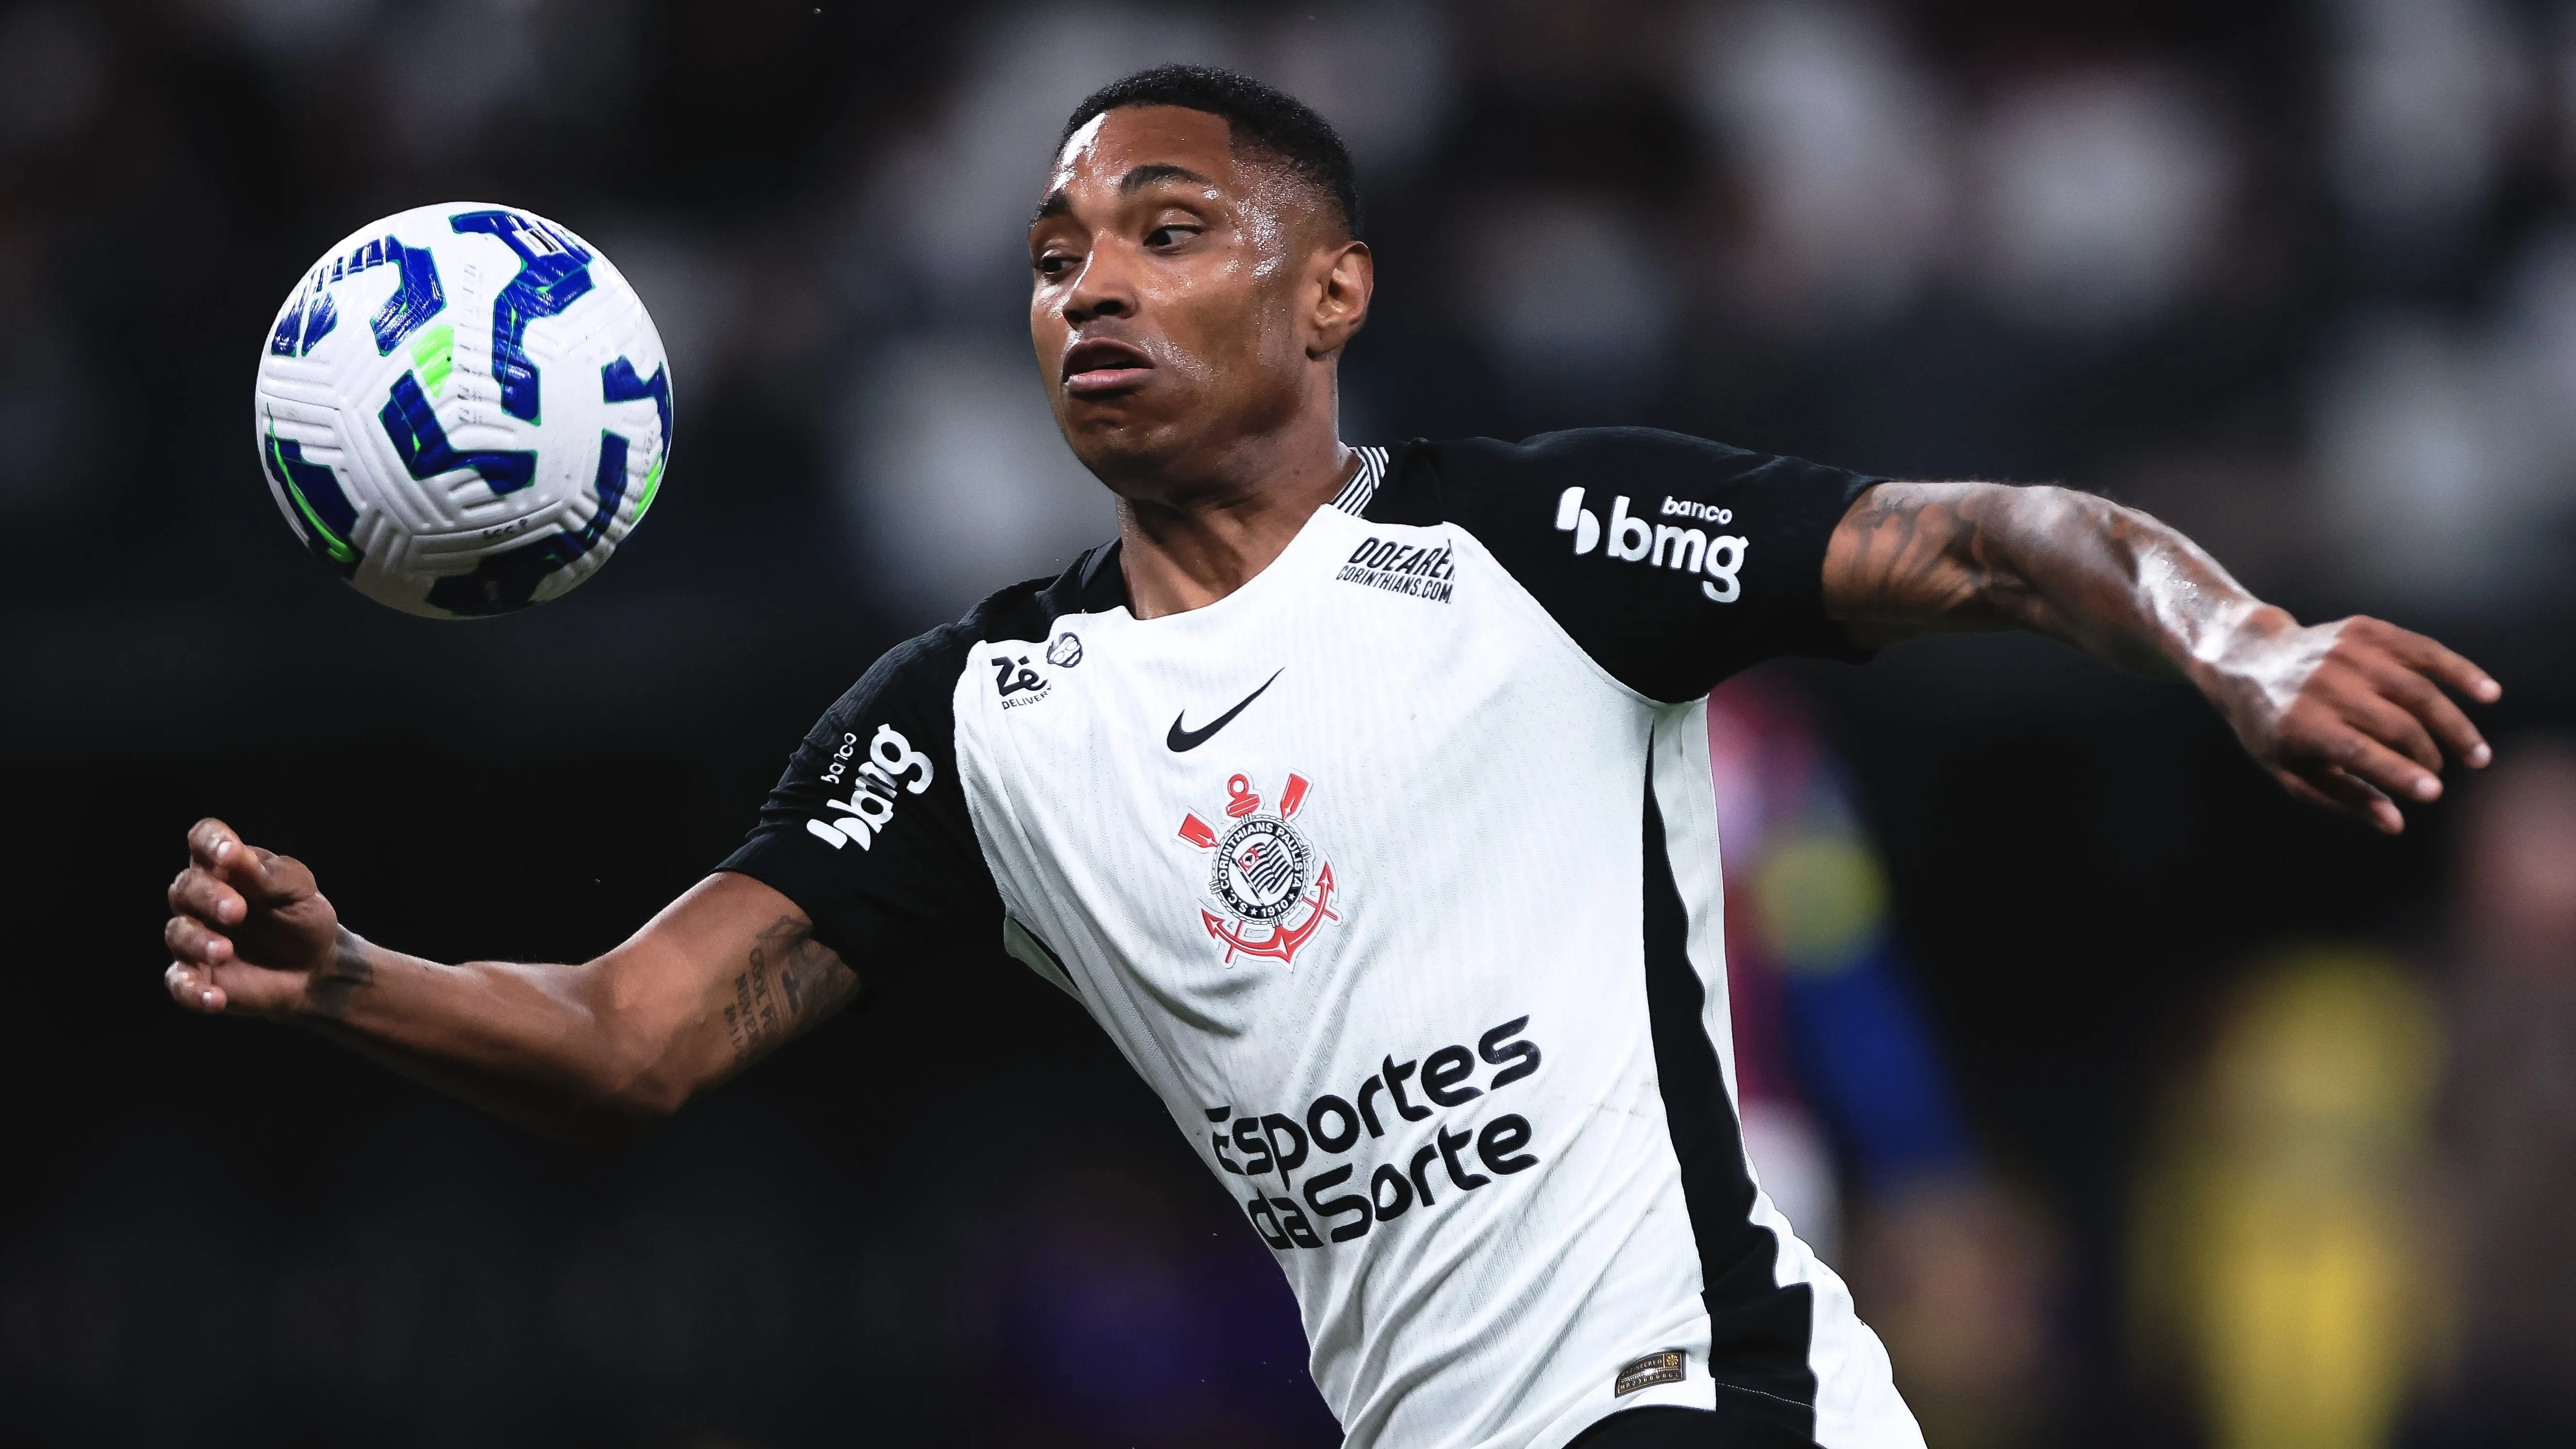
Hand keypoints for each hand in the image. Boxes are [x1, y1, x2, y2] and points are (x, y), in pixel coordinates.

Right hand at [165, 817, 348, 1016]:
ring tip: (225, 951)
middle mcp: (200, 899)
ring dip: (199, 942)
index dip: (211, 842)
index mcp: (225, 867)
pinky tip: (214, 998)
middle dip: (208, 898)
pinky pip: (180, 983)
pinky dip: (192, 991)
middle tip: (237, 912)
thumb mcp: (298, 891)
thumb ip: (269, 875)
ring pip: (178, 933)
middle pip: (186, 887)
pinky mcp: (195, 977)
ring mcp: (194, 938)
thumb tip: (237, 856)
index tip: (230, 852)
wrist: (316, 969)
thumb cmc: (302, 918)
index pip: (203, 840)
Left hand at [2199, 611, 2499, 833]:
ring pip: (2420, 691)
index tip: (2435, 793)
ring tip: (2476, 756)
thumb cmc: (2272, 727)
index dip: (2400, 774)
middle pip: (2398, 725)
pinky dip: (2460, 671)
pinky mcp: (2366, 632)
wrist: (2249, 659)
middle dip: (2429, 756)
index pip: (2361, 753)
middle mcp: (2325, 685)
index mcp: (2302, 724)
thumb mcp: (2290, 770)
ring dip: (2455, 726)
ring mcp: (2347, 654)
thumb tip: (2396, 824)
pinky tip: (2489, 694)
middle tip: (2442, 777)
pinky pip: (2424, 652)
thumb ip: (2342, 798)